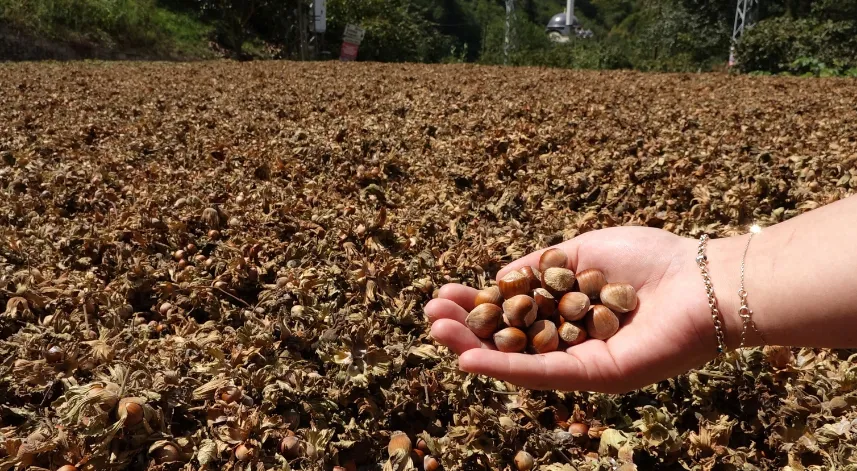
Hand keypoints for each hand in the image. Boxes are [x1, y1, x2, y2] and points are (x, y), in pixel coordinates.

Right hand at [425, 226, 724, 393]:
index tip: (443, 291)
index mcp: (565, 309)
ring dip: (473, 347)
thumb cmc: (650, 259)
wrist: (704, 281)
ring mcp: (581, 361)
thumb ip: (539, 265)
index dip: (475, 303)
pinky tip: (470, 359)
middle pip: (507, 337)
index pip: (510, 310)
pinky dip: (506, 367)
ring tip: (436, 332)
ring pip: (518, 358)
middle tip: (429, 316)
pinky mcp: (596, 376)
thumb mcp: (580, 250)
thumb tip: (498, 277)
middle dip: (465, 327)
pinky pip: (544, 373)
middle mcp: (569, 339)